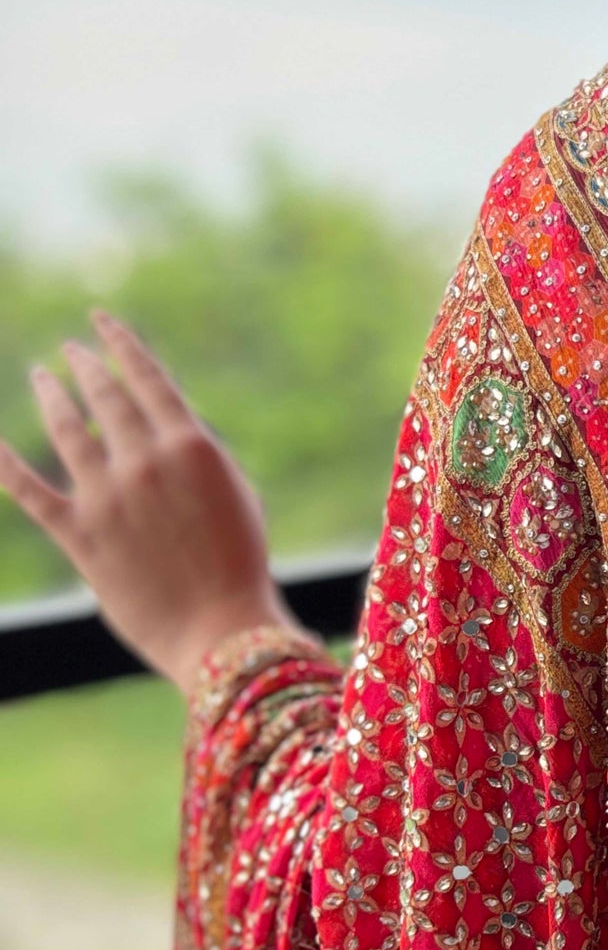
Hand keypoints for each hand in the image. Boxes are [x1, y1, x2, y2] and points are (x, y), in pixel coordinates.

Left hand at [0, 312, 301, 693]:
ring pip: (68, 431)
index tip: (100, 321)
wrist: (221, 629)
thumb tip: (159, 436)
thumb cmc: (241, 566)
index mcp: (192, 445)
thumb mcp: (236, 495)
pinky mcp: (80, 535)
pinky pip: (31, 491)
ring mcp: (108, 497)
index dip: (119, 343)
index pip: (147, 378)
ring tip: (41, 377)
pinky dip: (6, 465)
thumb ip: (196, 458)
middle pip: (105, 398)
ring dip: (51, 397)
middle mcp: (145, 461)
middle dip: (84, 367)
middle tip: (68, 352)